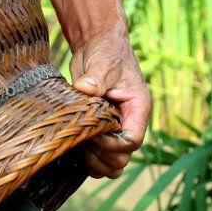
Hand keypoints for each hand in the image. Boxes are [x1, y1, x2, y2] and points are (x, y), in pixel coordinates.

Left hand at [71, 29, 151, 177]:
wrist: (97, 45)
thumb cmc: (106, 51)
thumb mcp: (103, 62)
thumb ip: (96, 78)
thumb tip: (85, 88)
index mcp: (138, 109)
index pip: (132, 141)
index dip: (112, 144)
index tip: (92, 133)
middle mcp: (129, 123)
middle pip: (123, 159)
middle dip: (102, 156)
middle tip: (82, 139)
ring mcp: (115, 130)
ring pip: (112, 165)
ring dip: (94, 162)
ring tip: (77, 144)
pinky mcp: (101, 132)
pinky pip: (98, 160)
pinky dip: (87, 160)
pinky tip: (73, 145)